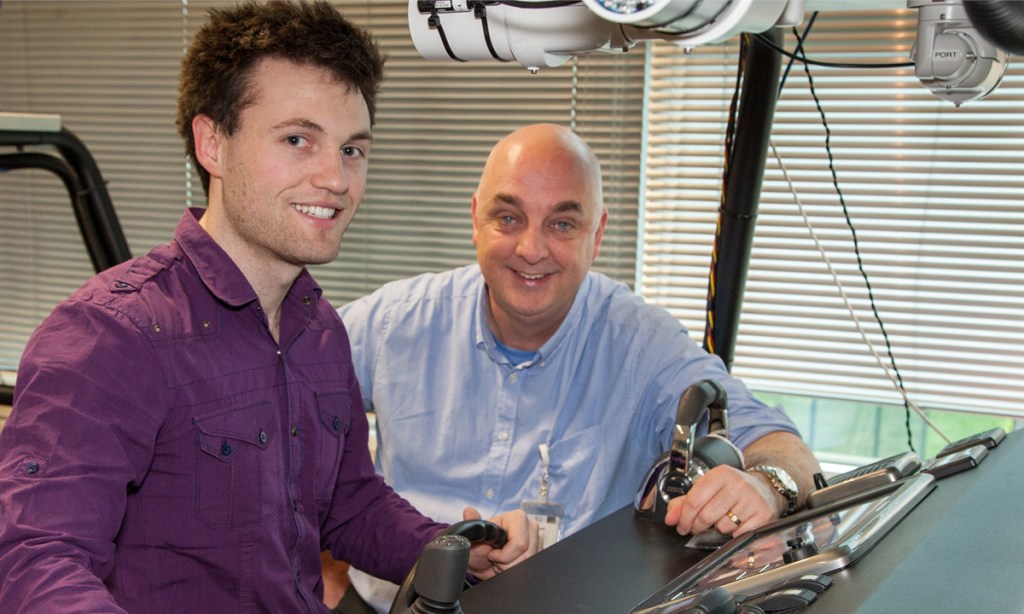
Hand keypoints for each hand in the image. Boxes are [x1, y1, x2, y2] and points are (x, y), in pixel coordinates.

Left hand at [464, 507, 539, 579]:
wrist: (483, 562)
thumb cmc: (480, 547)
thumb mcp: (473, 538)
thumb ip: (472, 524)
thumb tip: (469, 511)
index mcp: (517, 517)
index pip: (520, 543)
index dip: (504, 555)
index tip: (492, 555)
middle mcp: (531, 526)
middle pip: (527, 555)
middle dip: (508, 564)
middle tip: (495, 561)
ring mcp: (537, 540)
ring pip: (529, 563)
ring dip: (511, 568)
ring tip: (500, 563)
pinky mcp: (539, 552)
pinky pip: (531, 568)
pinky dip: (517, 571)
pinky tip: (509, 566)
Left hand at [663, 465, 781, 536]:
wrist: (765, 490)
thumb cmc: (732, 490)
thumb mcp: (708, 488)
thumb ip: (684, 502)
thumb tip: (670, 518)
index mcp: (721, 474)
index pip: (694, 500)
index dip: (684, 518)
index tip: (681, 526)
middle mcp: (738, 484)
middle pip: (706, 515)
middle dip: (697, 527)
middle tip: (696, 528)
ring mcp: (752, 500)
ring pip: (723, 527)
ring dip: (718, 530)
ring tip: (723, 521)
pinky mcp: (763, 515)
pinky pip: (739, 535)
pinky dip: (734, 535)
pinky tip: (736, 526)